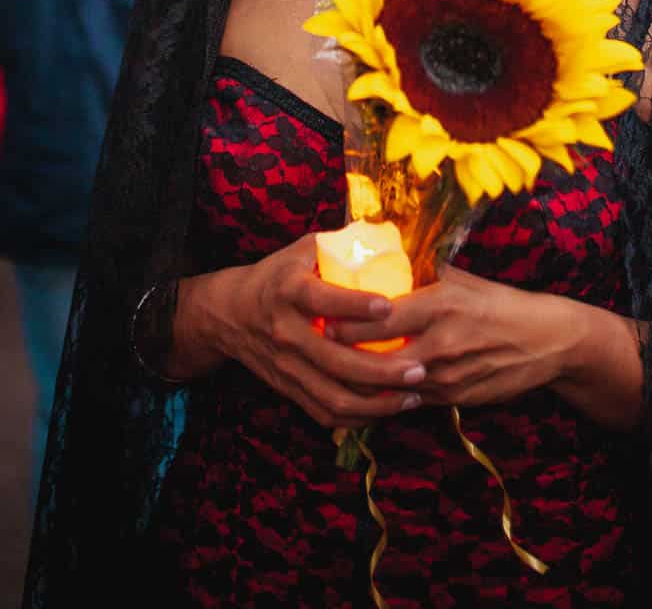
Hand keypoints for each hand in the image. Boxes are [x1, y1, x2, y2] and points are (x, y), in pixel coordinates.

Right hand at [174, 235, 427, 429]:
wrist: (231, 314)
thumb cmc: (278, 275)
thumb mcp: (302, 251)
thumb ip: (340, 245)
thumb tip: (389, 235)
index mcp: (289, 291)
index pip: (321, 300)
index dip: (355, 305)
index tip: (389, 306)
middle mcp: (286, 332)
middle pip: (336, 360)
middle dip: (382, 370)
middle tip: (420, 368)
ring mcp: (287, 366)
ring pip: (334, 395)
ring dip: (378, 401)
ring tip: (414, 394)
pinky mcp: (289, 388)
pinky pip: (325, 412)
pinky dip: (360, 416)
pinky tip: (389, 409)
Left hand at [328, 265, 579, 408]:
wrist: (547, 340)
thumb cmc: (499, 303)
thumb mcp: (461, 281)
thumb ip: (423, 276)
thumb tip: (384, 258)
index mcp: (441, 304)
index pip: (380, 316)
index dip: (345, 320)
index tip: (321, 316)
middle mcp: (442, 342)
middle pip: (377, 358)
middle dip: (342, 358)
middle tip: (316, 350)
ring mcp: (448, 376)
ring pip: (389, 386)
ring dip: (360, 382)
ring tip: (331, 371)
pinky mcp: (455, 398)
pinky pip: (410, 400)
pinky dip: (387, 396)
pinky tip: (367, 390)